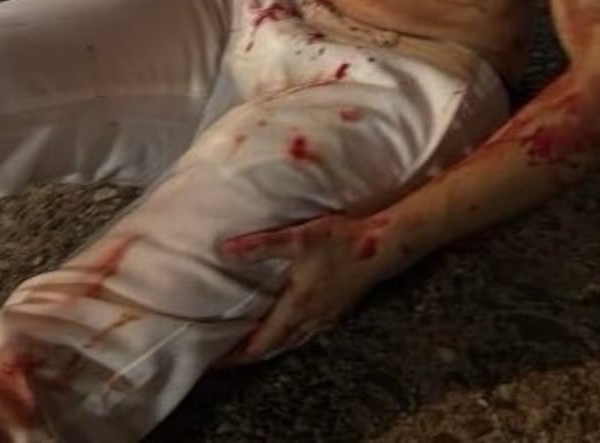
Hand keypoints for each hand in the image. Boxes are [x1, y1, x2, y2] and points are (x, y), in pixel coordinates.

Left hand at [218, 213, 390, 362]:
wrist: (384, 244)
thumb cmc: (341, 241)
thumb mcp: (297, 239)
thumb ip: (260, 246)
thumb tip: (223, 251)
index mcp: (297, 307)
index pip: (261, 342)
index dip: (237, 354)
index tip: (215, 360)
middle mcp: (311, 319)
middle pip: (275, 347)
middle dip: (250, 354)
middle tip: (227, 358)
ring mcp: (327, 316)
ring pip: (293, 341)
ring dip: (271, 346)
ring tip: (252, 346)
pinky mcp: (338, 309)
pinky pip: (307, 332)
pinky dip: (290, 335)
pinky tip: (290, 326)